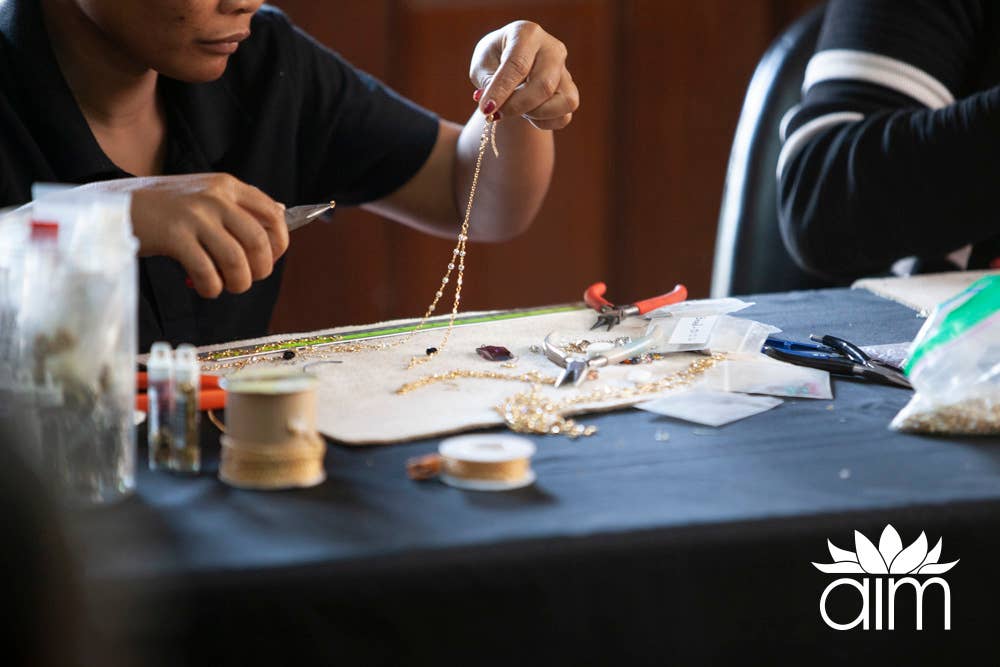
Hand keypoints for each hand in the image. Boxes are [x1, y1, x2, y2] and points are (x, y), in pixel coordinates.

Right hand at [126, 174, 287, 297]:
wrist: (115, 208)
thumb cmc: (164, 209)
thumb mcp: (205, 195)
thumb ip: (240, 205)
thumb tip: (281, 212)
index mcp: (227, 186)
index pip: (274, 215)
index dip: (279, 244)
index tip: (266, 260)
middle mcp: (215, 197)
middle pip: (259, 242)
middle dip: (261, 270)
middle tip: (246, 279)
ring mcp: (194, 216)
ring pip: (237, 260)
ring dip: (238, 283)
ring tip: (225, 287)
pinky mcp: (174, 236)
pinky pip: (208, 272)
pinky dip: (212, 288)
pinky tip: (205, 288)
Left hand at [469, 21, 578, 130]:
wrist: (511, 65)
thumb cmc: (494, 61)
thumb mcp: (482, 66)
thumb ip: (488, 84)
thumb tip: (493, 107)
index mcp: (527, 34)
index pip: (518, 65)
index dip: (501, 90)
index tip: (486, 110)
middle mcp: (552, 49)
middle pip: (544, 85)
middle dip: (517, 106)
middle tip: (496, 114)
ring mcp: (565, 71)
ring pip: (563, 102)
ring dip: (535, 114)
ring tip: (516, 107)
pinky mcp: (570, 92)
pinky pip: (564, 117)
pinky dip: (543, 122)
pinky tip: (529, 114)